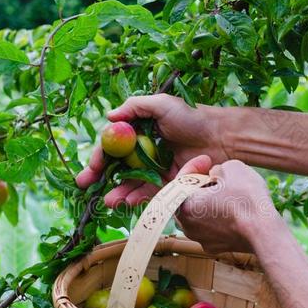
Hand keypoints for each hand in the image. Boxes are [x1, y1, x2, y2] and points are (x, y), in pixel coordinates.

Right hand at [76, 94, 229, 206]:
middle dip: (100, 178)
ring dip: (118, 192)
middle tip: (85, 186)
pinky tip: (127, 202)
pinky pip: (149, 192)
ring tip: (109, 201)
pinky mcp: (168, 183)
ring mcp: (154, 169)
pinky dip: (137, 198)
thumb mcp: (162, 104)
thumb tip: (109, 116)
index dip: (100, 157)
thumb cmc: (192, 116)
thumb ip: (135, 107)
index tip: (92, 167)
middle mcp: (143, 152)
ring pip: (130, 183)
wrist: (221, 136)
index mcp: (138, 133)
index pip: (112, 146)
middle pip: (116, 167)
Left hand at [175, 157, 278, 253]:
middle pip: (188, 200)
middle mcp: (188, 226)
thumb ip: (217, 169)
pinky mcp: (216, 247)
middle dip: (199, 185)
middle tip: (213, 175)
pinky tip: (233, 208)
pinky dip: (219, 215)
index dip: (194, 166)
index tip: (207, 160)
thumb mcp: (232, 168)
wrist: (264, 232)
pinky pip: (213, 226)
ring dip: (210, 201)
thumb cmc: (246, 199)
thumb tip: (217, 176)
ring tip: (225, 190)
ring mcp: (202, 239)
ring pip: (200, 215)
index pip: (181, 181)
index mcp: (184, 206)